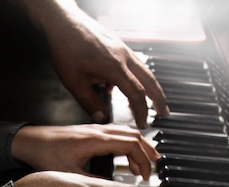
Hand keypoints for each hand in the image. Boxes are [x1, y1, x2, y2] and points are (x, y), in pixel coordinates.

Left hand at [11, 124, 159, 179]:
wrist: (28, 141)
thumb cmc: (45, 154)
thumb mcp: (70, 174)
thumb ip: (93, 182)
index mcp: (95, 139)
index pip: (131, 144)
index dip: (143, 160)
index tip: (145, 176)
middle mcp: (98, 130)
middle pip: (134, 135)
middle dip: (147, 152)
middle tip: (153, 169)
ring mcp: (95, 128)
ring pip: (127, 132)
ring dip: (140, 146)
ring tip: (146, 162)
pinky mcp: (91, 131)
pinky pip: (117, 132)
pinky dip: (129, 143)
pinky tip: (128, 155)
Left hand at [32, 1, 168, 127]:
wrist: (64, 22)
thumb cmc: (67, 47)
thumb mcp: (74, 82)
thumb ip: (90, 103)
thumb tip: (102, 118)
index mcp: (115, 67)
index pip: (136, 94)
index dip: (141, 111)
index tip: (142, 123)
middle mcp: (124, 57)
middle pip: (150, 81)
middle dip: (159, 98)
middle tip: (164, 112)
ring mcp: (123, 50)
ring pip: (144, 71)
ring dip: (151, 87)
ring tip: (152, 101)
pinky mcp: (119, 46)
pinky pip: (134, 64)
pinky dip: (136, 78)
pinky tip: (121, 86)